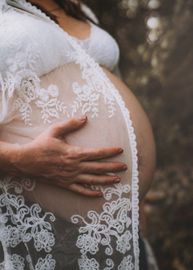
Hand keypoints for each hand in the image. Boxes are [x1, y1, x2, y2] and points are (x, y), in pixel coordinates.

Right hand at [11, 116, 126, 196]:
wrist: (26, 161)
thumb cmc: (41, 145)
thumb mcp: (55, 131)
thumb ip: (70, 124)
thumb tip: (85, 117)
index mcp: (74, 154)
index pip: (97, 153)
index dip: (110, 152)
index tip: (120, 150)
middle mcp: (75, 167)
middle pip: (98, 168)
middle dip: (113, 167)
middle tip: (124, 167)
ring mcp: (70, 177)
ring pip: (92, 180)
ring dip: (106, 180)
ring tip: (117, 180)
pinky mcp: (64, 184)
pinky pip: (80, 191)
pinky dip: (90, 193)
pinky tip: (99, 194)